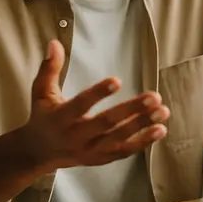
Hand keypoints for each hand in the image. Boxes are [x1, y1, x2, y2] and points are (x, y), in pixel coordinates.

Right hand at [24, 40, 169, 169]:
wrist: (39, 153)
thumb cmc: (42, 116)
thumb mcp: (40, 92)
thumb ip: (49, 68)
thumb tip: (55, 43)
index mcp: (60, 118)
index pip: (80, 105)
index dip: (98, 93)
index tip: (117, 80)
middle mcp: (76, 136)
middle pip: (106, 123)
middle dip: (132, 110)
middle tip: (154, 96)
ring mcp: (90, 150)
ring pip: (119, 139)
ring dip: (143, 126)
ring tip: (163, 111)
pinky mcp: (100, 158)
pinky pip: (124, 152)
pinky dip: (143, 142)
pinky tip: (160, 129)